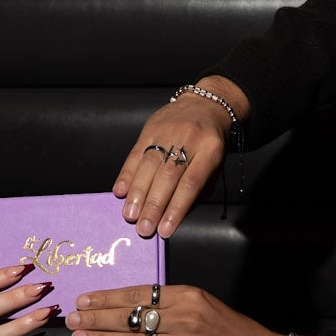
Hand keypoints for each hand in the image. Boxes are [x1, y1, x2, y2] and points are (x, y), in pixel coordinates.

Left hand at [67, 283, 300, 335]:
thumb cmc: (234, 334)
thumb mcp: (206, 306)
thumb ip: (173, 305)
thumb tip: (133, 308)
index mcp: (188, 296)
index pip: (139, 293)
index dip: (108, 297)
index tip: (85, 299)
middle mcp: (184, 318)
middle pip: (130, 316)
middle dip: (96, 318)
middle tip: (72, 318)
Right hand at [112, 76, 246, 238]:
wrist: (206, 105)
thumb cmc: (210, 145)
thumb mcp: (214, 166)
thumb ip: (196, 191)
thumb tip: (171, 218)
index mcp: (211, 150)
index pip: (191, 183)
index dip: (176, 208)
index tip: (165, 230)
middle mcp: (189, 138)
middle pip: (168, 175)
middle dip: (154, 205)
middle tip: (143, 228)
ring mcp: (168, 131)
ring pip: (150, 164)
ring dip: (138, 193)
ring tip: (130, 215)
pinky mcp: (150, 128)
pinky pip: (136, 152)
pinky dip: (127, 174)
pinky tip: (120, 192)